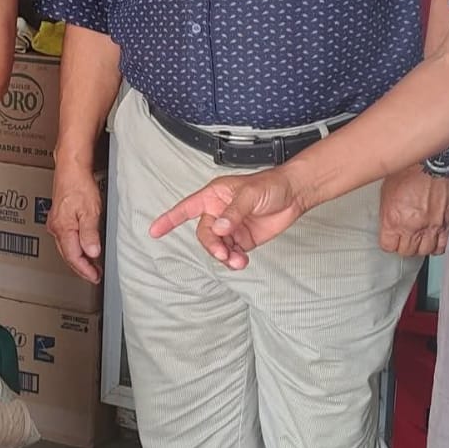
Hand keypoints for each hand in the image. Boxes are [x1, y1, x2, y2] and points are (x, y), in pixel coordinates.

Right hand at [46, 168, 103, 283]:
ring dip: (78, 257)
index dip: (85, 269)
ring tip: (91, 264)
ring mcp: (56, 222)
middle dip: (81, 267)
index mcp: (63, 228)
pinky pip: (66, 238)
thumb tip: (92, 252)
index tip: (95, 276)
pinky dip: (75, 246)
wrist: (71, 166)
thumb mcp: (90, 211)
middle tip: (94, 274)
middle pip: (68, 255)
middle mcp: (56, 227)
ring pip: (66, 247)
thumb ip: (90, 234)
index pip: (73, 257)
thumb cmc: (79, 184)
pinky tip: (83, 246)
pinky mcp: (59, 216)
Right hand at [149, 168, 306, 269]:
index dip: (169, 219)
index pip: (186, 208)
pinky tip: (241, 261)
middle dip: (212, 246)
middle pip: (204, 234)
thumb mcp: (250, 194)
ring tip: (237, 261)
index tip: (154, 230)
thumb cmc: (270, 185)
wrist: (294, 195)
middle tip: (223, 253)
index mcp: (214, 196)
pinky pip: (231, 253)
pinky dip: (234, 260)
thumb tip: (219, 229)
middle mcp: (219, 212)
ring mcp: (230, 227)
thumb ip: (233, 212)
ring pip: (217, 247)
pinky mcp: (243, 240)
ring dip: (224, 256)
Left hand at [379, 168, 448, 256]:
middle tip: (404, 238)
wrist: (429, 162)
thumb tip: (388, 224)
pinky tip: (433, 238)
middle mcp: (413, 227)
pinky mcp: (447, 222)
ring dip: (420, 246)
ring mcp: (431, 226)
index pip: (388, 246)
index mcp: (393, 220)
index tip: (390, 238)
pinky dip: (437, 245)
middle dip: (403, 246)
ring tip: (418, 238)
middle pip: (406, 251)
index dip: (389, 242)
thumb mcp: (386, 192)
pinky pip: (443, 245)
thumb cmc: (408, 171)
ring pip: (425, 251)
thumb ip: (387, 213)